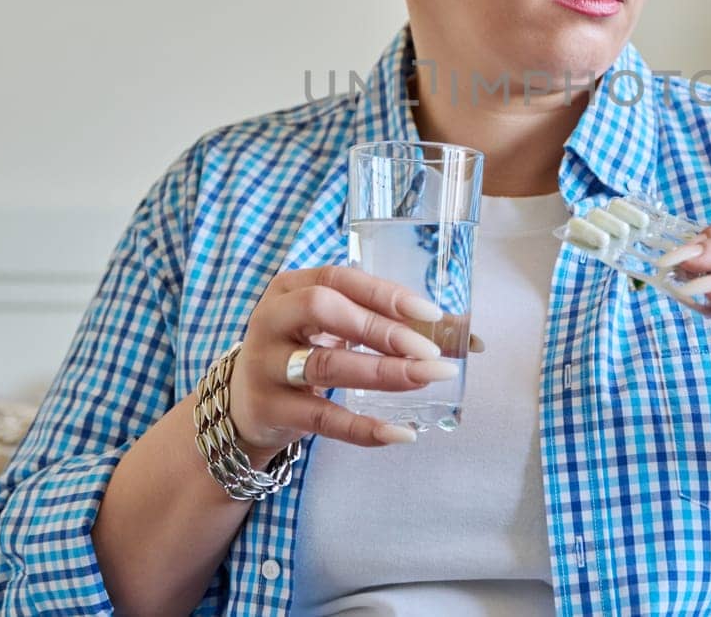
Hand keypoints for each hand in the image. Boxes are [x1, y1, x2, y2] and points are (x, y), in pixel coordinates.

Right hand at [227, 266, 484, 452]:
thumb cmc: (302, 353)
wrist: (241, 406)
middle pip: (324, 311)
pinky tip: (401, 433)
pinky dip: (364, 428)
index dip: (385, 293)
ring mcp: (266, 365)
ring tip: (426, 379)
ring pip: (325, 365)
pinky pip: (322, 419)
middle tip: (429, 351)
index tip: (430, 312)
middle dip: (381, 329)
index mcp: (290, 287)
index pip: (339, 278)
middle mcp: (272, 319)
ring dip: (382, 373)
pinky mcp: (270, 410)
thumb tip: (468, 336)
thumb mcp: (333, 328)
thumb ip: (388, 324)